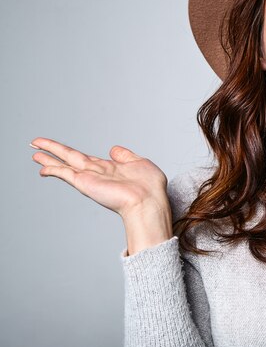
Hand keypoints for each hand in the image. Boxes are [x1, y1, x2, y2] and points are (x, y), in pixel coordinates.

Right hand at [30, 136, 169, 223]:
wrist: (149, 202)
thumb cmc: (150, 187)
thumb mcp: (139, 163)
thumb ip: (125, 155)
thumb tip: (113, 149)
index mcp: (110, 169)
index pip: (86, 159)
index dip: (74, 154)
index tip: (63, 150)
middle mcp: (97, 174)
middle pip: (71, 158)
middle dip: (54, 151)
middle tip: (36, 144)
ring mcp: (90, 178)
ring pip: (65, 163)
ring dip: (49, 158)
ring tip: (34, 152)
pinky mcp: (86, 183)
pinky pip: (66, 173)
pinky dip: (53, 169)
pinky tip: (42, 167)